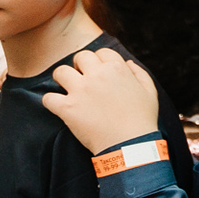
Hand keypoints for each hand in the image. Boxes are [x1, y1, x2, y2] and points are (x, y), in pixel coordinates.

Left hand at [42, 48, 161, 155]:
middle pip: (80, 57)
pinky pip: (48, 98)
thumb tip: (127, 63)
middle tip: (83, 78)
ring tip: (69, 89)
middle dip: (80, 66)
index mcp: (117, 69)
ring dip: (63, 79)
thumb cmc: (142, 119)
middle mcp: (97, 76)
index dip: (100, 61)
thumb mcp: (150, 92)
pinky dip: (51, 102)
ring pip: (60, 72)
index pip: (101, 53)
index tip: (100, 72)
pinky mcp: (67, 108)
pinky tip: (59, 106)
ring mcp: (80, 91)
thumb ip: (139, 73)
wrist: (130, 145)